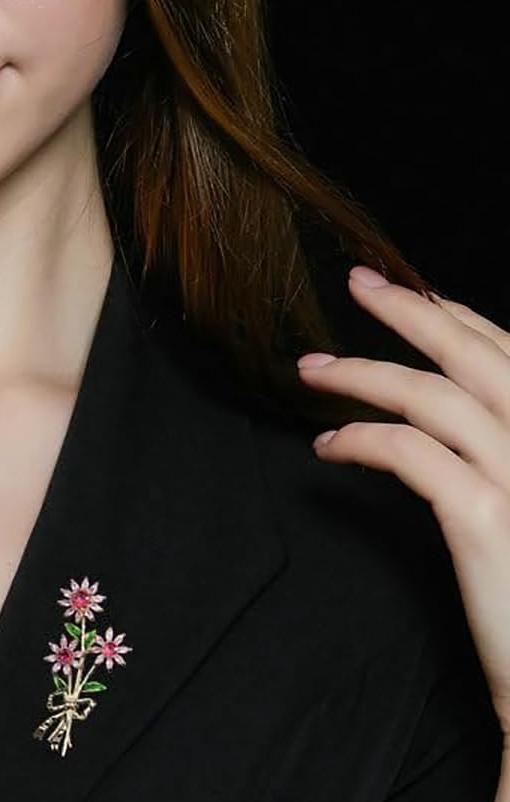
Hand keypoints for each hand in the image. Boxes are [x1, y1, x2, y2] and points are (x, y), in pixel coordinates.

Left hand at [296, 267, 509, 741]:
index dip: (457, 319)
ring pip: (433, 397)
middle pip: (476, 355)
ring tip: (311, 370)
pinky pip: (409, 455)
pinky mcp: (486, 517)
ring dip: (364, 373)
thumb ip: (504, 452)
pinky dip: (362, 439)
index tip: (411, 297)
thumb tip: (458, 419)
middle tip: (359, 284)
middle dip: (412, 312)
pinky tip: (328, 445)